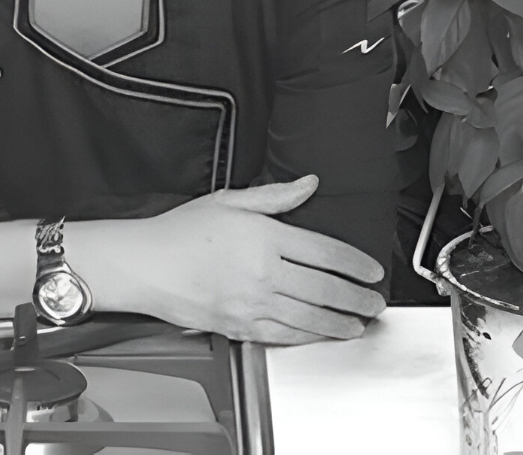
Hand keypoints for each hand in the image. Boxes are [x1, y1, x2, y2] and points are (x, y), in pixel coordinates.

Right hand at [131, 175, 385, 344]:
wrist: (147, 264)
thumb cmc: (181, 231)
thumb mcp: (229, 200)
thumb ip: (275, 195)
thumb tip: (308, 184)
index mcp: (264, 237)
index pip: (326, 252)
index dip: (356, 264)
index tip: (371, 270)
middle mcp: (263, 273)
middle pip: (326, 290)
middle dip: (358, 298)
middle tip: (375, 301)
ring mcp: (252, 303)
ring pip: (310, 319)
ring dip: (341, 324)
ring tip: (358, 324)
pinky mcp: (239, 327)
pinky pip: (283, 335)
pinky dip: (308, 337)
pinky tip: (320, 335)